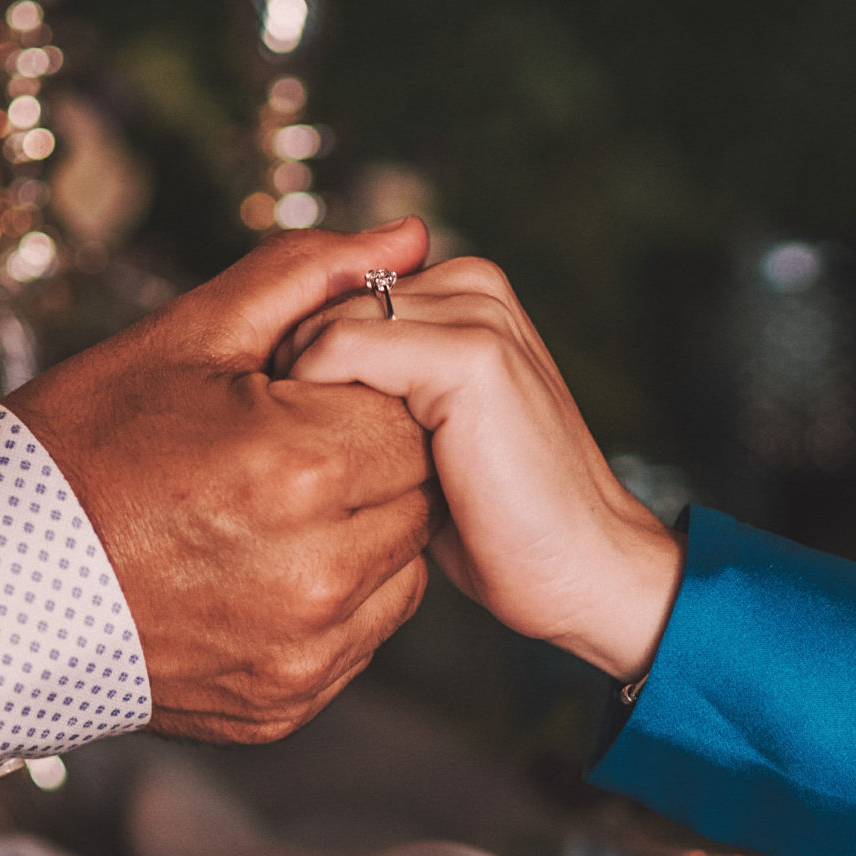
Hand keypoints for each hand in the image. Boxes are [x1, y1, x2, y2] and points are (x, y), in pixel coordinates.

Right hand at [8, 219, 437, 742]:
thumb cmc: (81, 446)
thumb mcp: (186, 337)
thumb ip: (308, 276)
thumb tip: (409, 235)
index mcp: (297, 472)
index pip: (412, 415)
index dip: (362, 396)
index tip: (302, 397)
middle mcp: (314, 576)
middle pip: (417, 493)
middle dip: (366, 461)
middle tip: (281, 449)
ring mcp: (302, 653)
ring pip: (402, 568)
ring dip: (360, 531)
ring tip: (268, 509)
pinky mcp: (288, 703)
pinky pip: (362, 636)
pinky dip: (331, 599)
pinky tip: (256, 567)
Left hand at [274, 257, 683, 682]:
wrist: (581, 570)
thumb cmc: (498, 521)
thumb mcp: (416, 439)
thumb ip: (373, 388)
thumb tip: (274, 378)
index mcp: (464, 294)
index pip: (333, 293)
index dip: (294, 364)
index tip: (278, 438)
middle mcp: (474, 286)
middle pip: (321, 303)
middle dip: (289, 377)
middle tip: (290, 462)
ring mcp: (478, 314)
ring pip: (324, 323)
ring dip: (300, 398)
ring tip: (315, 471)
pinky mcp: (472, 354)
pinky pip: (340, 349)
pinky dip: (315, 407)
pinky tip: (335, 470)